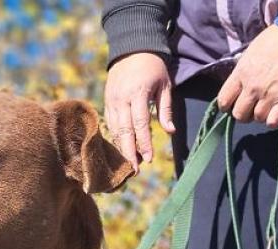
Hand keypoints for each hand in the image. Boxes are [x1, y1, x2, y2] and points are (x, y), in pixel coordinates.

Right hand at [104, 52, 175, 172]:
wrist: (131, 47)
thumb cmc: (153, 67)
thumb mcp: (165, 85)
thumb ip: (166, 109)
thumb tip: (170, 132)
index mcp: (138, 93)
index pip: (140, 124)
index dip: (144, 143)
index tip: (148, 159)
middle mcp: (122, 99)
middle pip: (123, 131)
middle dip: (128, 152)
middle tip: (133, 171)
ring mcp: (111, 100)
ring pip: (114, 129)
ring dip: (121, 147)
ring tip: (128, 163)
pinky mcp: (106, 101)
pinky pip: (109, 123)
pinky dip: (115, 137)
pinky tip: (121, 148)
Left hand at [217, 24, 277, 127]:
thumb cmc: (277, 38)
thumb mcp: (251, 52)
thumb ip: (243, 71)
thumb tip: (239, 83)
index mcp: (241, 74)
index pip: (223, 100)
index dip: (227, 106)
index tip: (233, 104)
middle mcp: (252, 87)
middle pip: (239, 115)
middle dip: (244, 114)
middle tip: (252, 108)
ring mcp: (270, 95)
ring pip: (257, 119)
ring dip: (260, 116)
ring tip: (267, 108)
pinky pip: (273, 122)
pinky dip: (273, 121)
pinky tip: (277, 114)